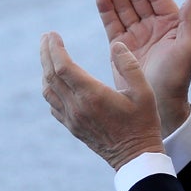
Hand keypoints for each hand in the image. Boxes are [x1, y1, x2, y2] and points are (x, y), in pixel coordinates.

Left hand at [41, 32, 164, 170]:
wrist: (135, 156)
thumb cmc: (144, 122)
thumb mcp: (144, 91)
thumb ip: (130, 66)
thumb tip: (116, 44)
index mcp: (92, 95)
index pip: (63, 66)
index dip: (55, 48)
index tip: (52, 34)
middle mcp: (77, 106)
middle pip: (51, 75)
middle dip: (46, 53)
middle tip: (45, 37)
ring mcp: (72, 118)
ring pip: (48, 90)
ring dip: (45, 70)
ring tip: (48, 55)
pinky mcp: (72, 127)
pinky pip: (53, 104)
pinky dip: (49, 88)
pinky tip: (55, 81)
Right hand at [97, 0, 190, 136]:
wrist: (159, 105)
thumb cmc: (177, 78)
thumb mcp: (187, 49)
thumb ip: (189, 23)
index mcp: (172, 25)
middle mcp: (154, 27)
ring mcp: (137, 35)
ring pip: (124, 8)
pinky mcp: (121, 46)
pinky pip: (113, 23)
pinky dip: (106, 10)